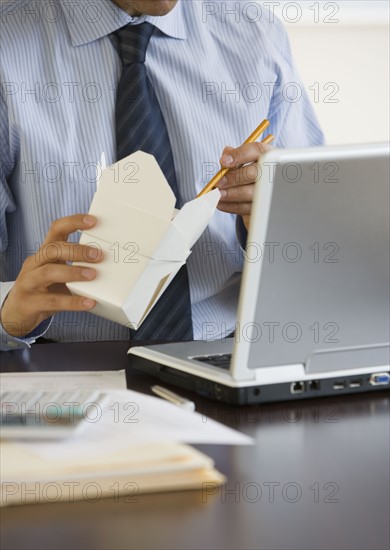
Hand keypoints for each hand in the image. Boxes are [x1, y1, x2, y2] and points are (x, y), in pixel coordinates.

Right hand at [0, 214, 102, 337]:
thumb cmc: (44, 290)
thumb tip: (109, 263)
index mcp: (44, 253)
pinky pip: (53, 301)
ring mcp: (29, 282)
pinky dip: (73, 302)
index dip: (73, 222)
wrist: (18, 312)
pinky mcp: (30, 302)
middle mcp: (34, 264)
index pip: (56, 229)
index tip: (93, 221)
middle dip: (77, 250)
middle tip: (98, 255)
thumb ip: (76, 266)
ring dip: (73, 272)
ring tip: (93, 275)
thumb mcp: (58, 273)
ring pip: (49, 272)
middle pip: (53, 249)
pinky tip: (88, 302)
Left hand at [217, 142, 271, 229]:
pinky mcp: (264, 206)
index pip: (256, 150)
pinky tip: (220, 203)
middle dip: (233, 179)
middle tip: (218, 183)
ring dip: (230, 194)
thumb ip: (234, 155)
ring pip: (250, 193)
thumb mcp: (244, 160)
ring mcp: (270, 190)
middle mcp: (271, 171)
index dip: (239, 155)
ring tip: (217, 194)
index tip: (223, 161)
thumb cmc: (250, 170)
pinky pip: (247, 208)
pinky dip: (231, 206)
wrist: (262, 191)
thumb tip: (226, 155)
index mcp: (267, 154)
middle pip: (253, 173)